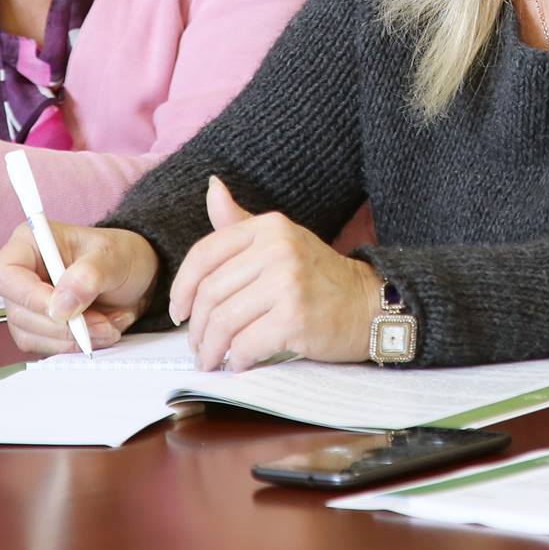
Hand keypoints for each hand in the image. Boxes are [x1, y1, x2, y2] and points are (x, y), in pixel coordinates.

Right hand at [0, 222, 158, 354]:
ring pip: (29, 334)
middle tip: (101, 322)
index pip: (5, 275)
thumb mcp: (114, 257)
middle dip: (62, 324)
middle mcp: (22, 273)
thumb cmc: (121, 256)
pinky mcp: (37, 326)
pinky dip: (72, 345)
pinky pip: (43, 346)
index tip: (65, 309)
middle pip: (17, 311)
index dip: (30, 297)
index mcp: (30, 243)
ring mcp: (27, 302)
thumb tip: (60, 305)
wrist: (136, 279)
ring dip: (71, 338)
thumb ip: (88, 275)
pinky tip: (97, 331)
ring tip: (106, 325)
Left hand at [168, 176, 380, 370]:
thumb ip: (240, 220)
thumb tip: (212, 186)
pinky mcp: (295, 318)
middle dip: (197, 328)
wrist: (369, 305)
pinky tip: (240, 363)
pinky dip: (237, 360)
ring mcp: (287, 283)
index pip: (205, 254)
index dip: (182, 288)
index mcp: (269, 227)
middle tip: (198, 346)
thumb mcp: (281, 239)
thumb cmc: (320, 277)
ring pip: (224, 322)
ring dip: (211, 349)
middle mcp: (277, 249)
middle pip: (211, 293)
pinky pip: (246, 345)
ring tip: (212, 359)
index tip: (180, 312)